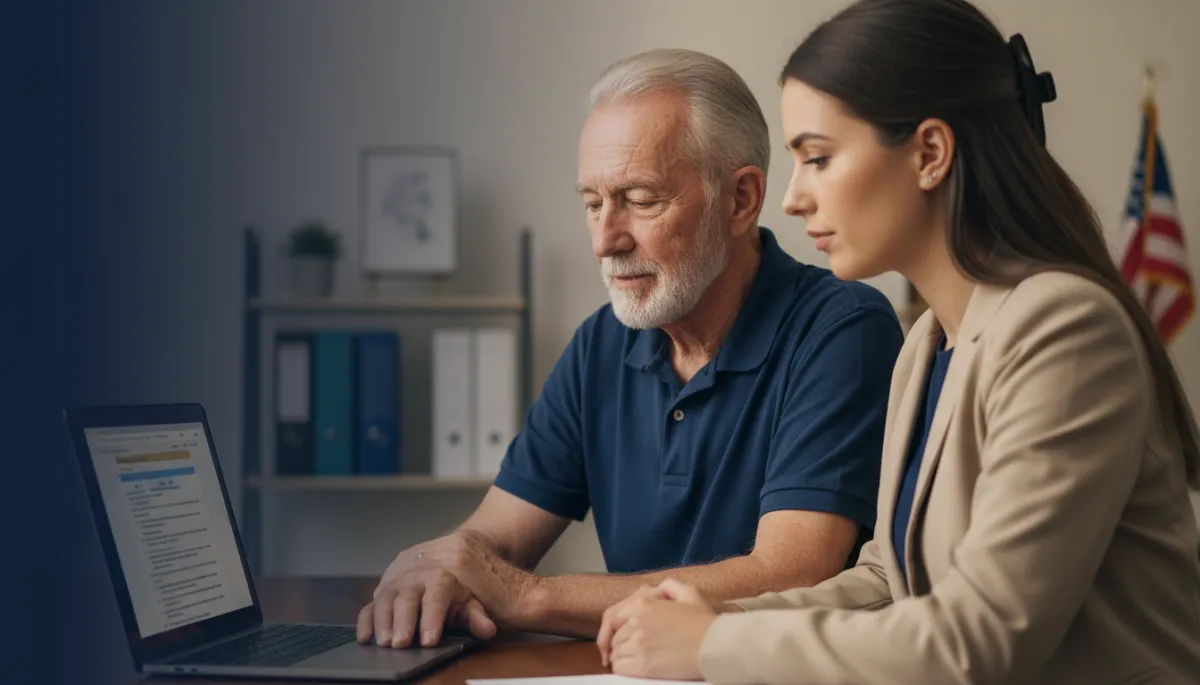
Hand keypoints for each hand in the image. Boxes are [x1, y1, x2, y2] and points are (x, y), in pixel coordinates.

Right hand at [356, 532, 499, 647]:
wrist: (456, 550)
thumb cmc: (466, 582)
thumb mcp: (476, 597)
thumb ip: (478, 614)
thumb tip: (487, 629)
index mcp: (444, 572)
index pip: (437, 595)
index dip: (432, 618)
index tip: (429, 640)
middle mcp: (418, 571)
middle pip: (407, 595)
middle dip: (403, 620)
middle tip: (400, 644)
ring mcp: (399, 575)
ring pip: (386, 595)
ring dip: (382, 621)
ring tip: (383, 643)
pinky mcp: (386, 582)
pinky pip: (373, 599)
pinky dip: (367, 618)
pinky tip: (365, 637)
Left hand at [605, 580, 719, 679]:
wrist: (716, 646)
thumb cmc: (705, 622)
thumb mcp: (689, 592)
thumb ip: (670, 586)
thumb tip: (658, 589)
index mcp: (644, 604)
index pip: (613, 618)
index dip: (613, 631)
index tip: (617, 640)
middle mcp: (637, 622)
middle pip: (615, 637)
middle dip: (621, 645)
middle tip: (632, 652)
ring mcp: (638, 644)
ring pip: (616, 653)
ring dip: (622, 657)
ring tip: (635, 660)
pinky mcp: (643, 665)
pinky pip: (620, 667)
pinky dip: (624, 669)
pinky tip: (635, 668)